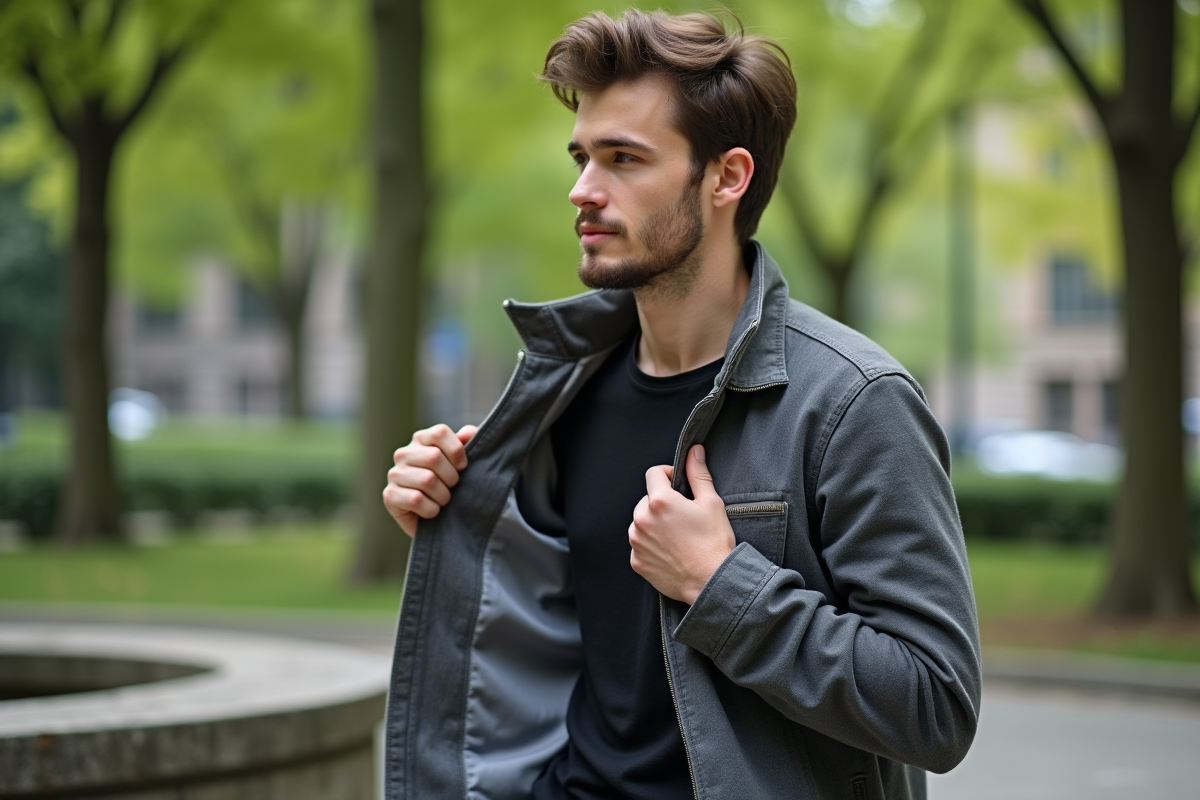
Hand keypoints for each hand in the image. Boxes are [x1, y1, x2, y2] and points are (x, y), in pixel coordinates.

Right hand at [383, 423, 477, 536]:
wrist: (438, 522)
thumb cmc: (451, 486)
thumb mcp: (463, 463)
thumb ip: (469, 442)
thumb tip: (468, 433)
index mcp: (421, 439)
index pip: (439, 432)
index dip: (456, 451)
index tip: (463, 467)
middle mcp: (403, 453)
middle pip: (434, 457)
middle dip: (451, 477)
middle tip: (452, 488)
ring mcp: (394, 474)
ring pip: (427, 480)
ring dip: (443, 496)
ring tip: (443, 500)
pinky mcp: (389, 495)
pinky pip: (416, 499)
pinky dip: (431, 509)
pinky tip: (432, 511)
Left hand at [629, 444, 735, 603]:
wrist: (712, 582)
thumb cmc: (714, 543)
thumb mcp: (711, 503)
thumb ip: (698, 474)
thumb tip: (693, 451)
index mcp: (659, 501)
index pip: (653, 473)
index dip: (668, 475)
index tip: (679, 486)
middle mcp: (642, 520)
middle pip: (647, 499)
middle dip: (662, 503)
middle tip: (683, 516)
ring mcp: (637, 542)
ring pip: (641, 522)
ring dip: (654, 523)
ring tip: (678, 535)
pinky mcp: (636, 561)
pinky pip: (640, 544)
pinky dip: (651, 544)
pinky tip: (671, 551)